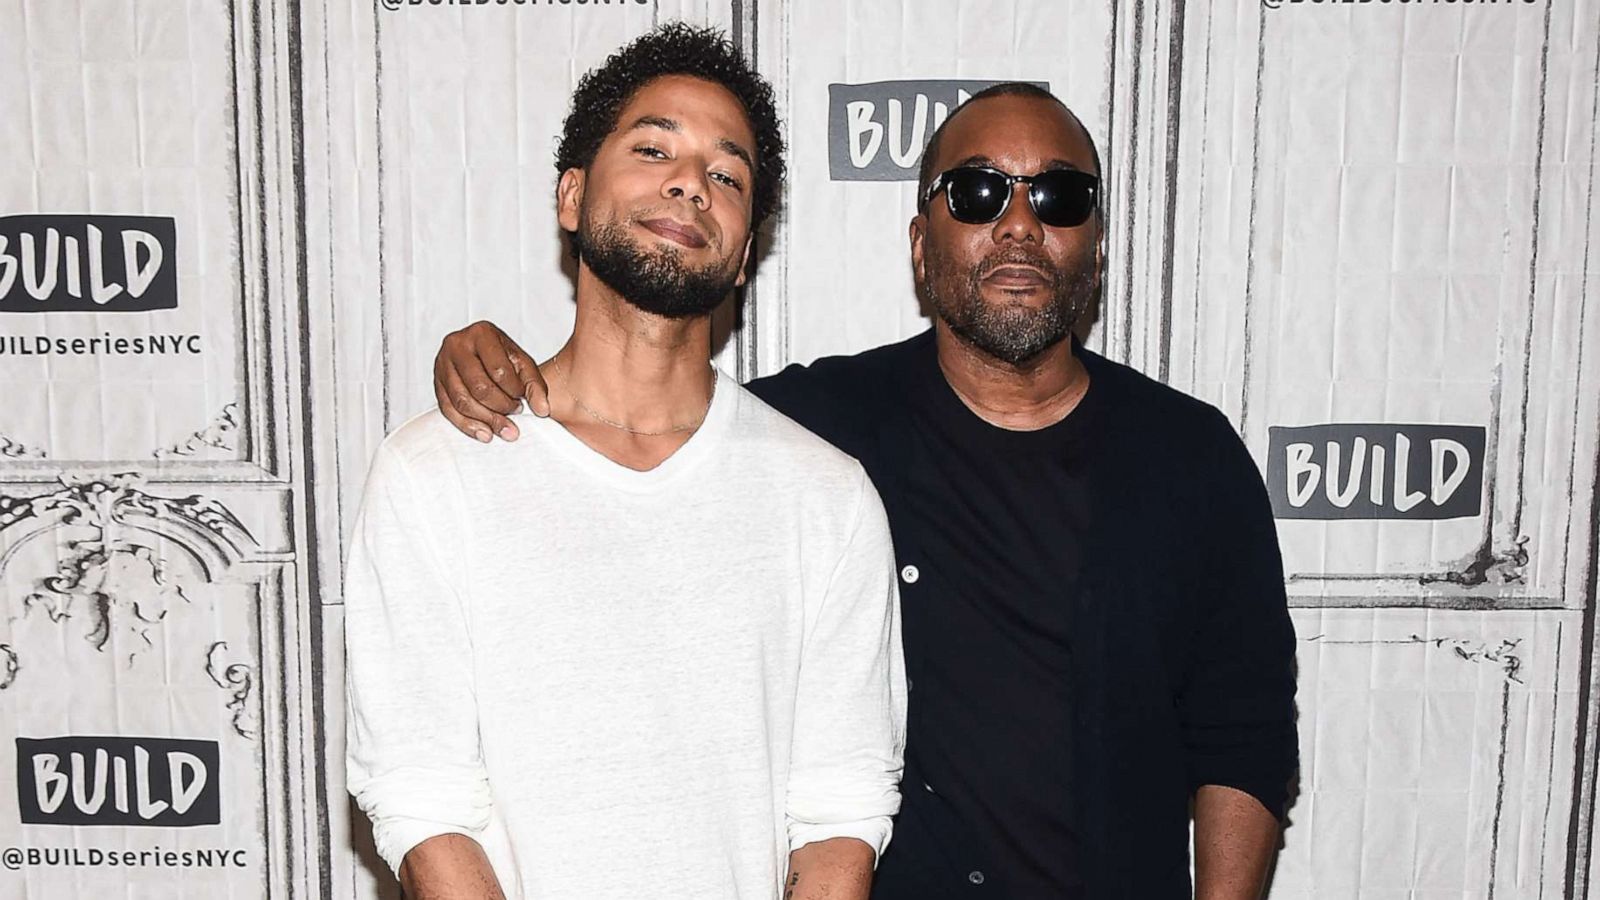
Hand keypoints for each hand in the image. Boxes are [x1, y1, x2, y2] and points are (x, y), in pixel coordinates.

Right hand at [432, 320, 548, 441]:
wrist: (482, 353)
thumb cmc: (502, 356)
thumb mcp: (522, 364)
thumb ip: (535, 385)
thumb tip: (542, 410)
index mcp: (481, 333)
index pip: (498, 370)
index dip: (514, 391)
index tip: (522, 398)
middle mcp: (457, 345)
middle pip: (479, 387)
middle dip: (500, 407)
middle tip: (515, 412)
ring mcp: (442, 363)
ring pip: (462, 401)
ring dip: (486, 420)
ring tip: (505, 428)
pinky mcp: (436, 382)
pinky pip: (448, 410)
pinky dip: (468, 426)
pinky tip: (485, 433)